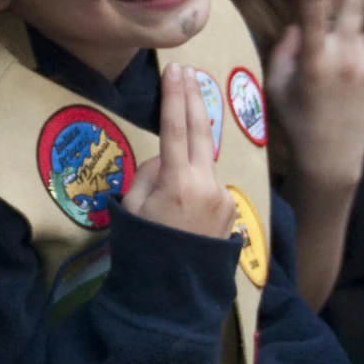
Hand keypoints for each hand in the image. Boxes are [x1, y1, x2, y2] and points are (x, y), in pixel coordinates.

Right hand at [122, 63, 236, 237]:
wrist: (173, 293)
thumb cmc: (143, 249)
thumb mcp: (132, 208)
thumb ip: (149, 175)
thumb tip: (164, 159)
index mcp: (177, 182)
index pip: (175, 127)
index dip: (174, 96)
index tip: (175, 70)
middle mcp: (206, 184)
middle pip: (200, 130)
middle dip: (193, 98)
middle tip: (188, 71)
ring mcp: (223, 196)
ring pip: (204, 161)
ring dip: (192, 148)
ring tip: (179, 145)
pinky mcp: (231, 209)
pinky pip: (209, 185)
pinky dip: (196, 182)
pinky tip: (185, 202)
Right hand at [267, 0, 363, 198]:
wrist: (334, 160)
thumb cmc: (295, 122)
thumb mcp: (276, 86)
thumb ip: (285, 49)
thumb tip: (300, 23)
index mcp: (314, 65)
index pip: (315, 22)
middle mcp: (344, 62)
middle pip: (353, 12)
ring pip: (352, 33)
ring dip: (340, 35)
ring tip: (327, 76)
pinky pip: (359, 50)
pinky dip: (347, 54)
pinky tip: (339, 83)